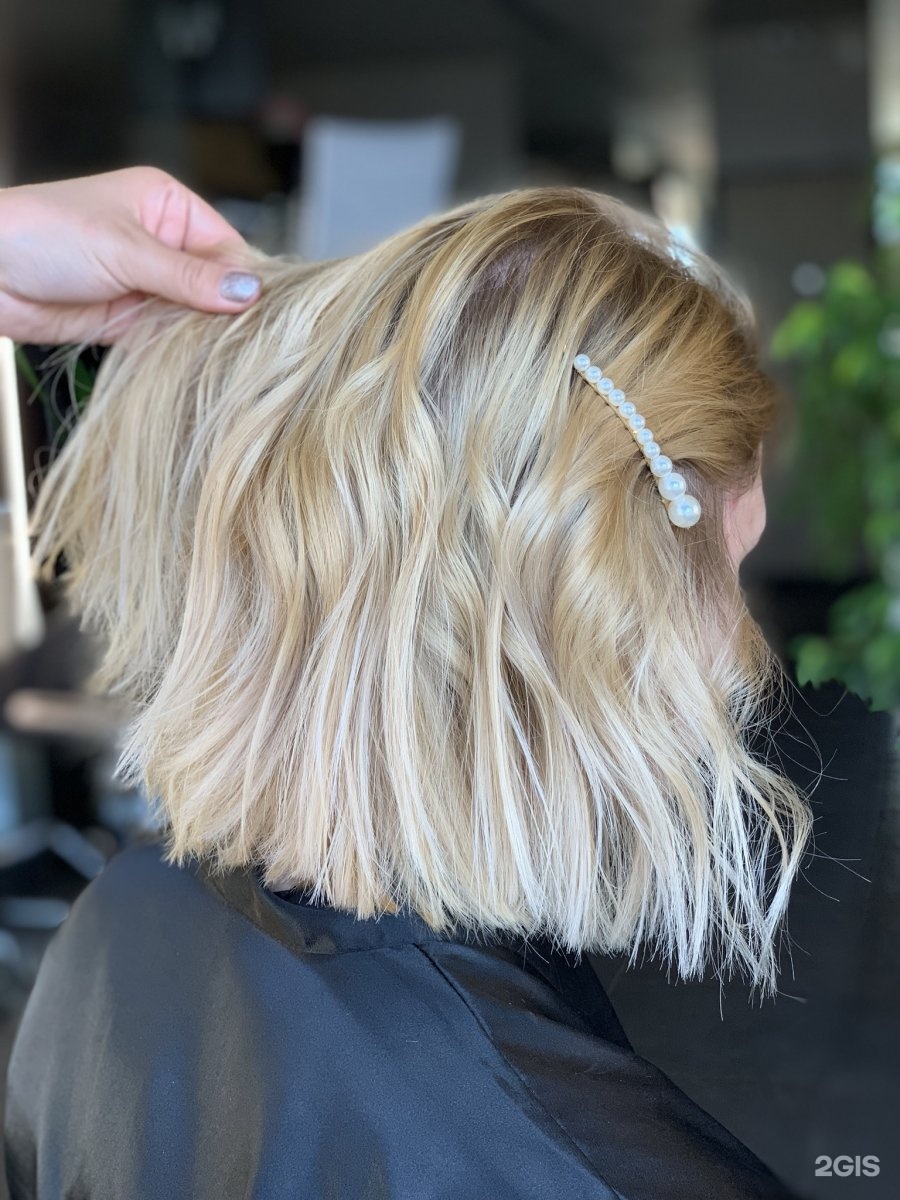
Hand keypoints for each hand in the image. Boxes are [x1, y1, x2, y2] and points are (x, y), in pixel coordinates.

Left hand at [0, 166, 263, 343]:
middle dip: (227, 312)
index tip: (264, 313)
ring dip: (206, 335)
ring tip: (229, 357)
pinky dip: (183, 352)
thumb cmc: (40, 234)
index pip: (227, 246)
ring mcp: (146, 284)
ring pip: (195, 315)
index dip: (245, 280)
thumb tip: (248, 291)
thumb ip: (188, 276)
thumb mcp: (124, 249)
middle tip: (251, 343)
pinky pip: (169, 339)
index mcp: (166, 206)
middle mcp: (161, 243)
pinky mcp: (129, 321)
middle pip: (215, 285)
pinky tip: (200, 363)